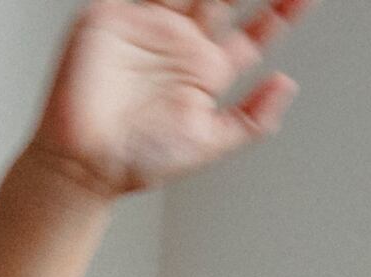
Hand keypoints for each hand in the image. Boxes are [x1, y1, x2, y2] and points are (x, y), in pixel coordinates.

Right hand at [26, 0, 311, 201]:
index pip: (254, 31)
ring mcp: (148, 26)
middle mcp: (180, 43)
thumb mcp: (209, 143)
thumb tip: (286, 84)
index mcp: (205, 70)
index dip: (282, 13)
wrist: (85, 166)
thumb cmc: (136, 161)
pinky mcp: (111, 17)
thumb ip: (253, 120)